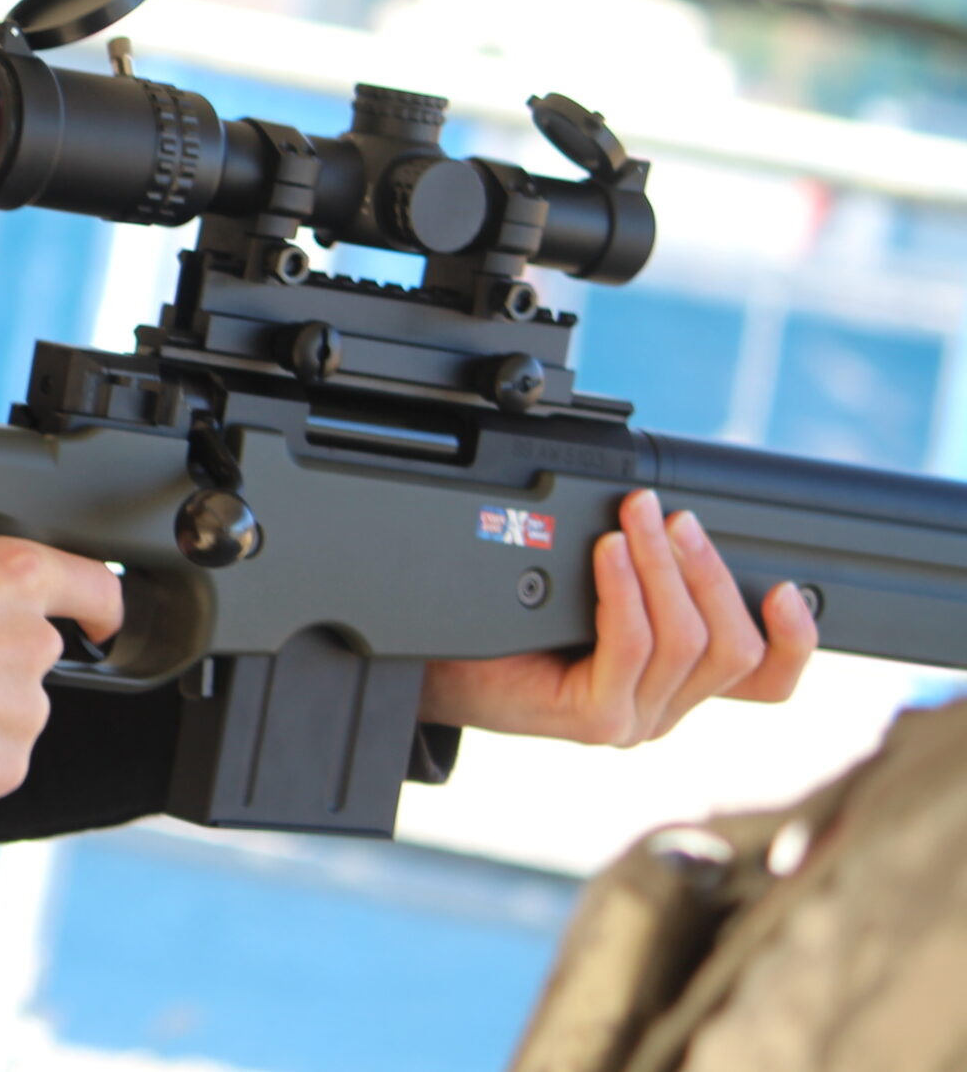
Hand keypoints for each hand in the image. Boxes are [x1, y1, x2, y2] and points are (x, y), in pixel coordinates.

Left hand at [419, 490, 816, 744]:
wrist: (442, 666)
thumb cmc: (514, 626)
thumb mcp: (596, 596)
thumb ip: (650, 579)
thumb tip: (678, 521)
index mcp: (681, 684)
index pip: (767, 679)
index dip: (795, 640)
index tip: (788, 588)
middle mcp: (666, 709)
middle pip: (734, 648)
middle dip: (707, 569)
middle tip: (671, 515)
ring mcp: (635, 721)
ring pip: (686, 642)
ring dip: (663, 566)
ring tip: (634, 517)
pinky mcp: (598, 720)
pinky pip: (632, 646)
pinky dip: (625, 589)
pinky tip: (606, 552)